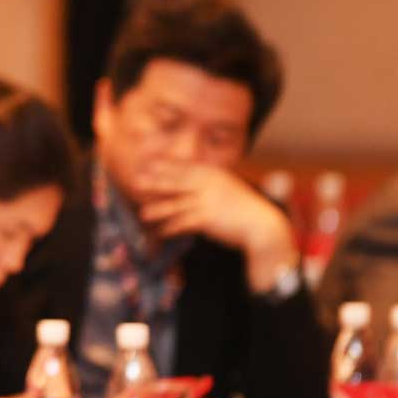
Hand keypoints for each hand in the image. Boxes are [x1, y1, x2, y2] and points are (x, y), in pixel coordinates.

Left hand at [135, 163, 297, 293]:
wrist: (262, 224)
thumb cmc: (242, 208)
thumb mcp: (226, 188)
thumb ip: (208, 183)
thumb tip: (188, 182)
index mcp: (213, 174)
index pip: (183, 168)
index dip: (164, 166)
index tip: (147, 164)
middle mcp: (208, 184)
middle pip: (175, 182)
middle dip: (154, 182)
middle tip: (135, 182)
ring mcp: (207, 200)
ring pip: (175, 204)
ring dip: (157, 210)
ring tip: (142, 214)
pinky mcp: (207, 218)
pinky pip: (183, 223)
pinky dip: (171, 228)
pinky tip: (161, 232)